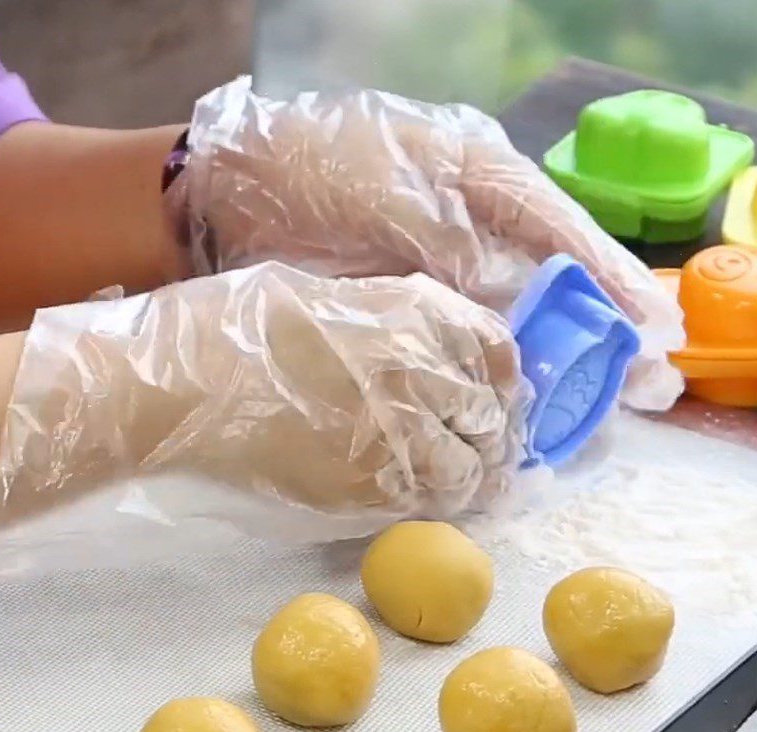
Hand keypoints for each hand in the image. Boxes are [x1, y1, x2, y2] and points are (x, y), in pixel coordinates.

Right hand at [0, 263, 525, 544]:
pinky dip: (429, 503)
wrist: (182, 382)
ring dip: (464, 477)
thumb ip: (394, 325)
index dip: (502, 382)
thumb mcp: (328, 298)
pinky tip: (407, 495)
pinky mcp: (375, 483)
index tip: (491, 399)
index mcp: (415, 310)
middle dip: (487, 436)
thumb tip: (438, 359)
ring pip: (470, 469)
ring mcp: (404, 427)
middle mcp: (424, 364)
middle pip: (492, 415)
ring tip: (445, 481)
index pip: (499, 350)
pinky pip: (429, 502)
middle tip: (473, 452)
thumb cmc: (238, 329)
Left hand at [177, 77, 682, 408]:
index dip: (610, 279)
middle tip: (642, 386)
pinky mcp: (407, 311)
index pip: (559, 231)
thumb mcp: (392, 191)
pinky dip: (488, 376)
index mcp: (481, 181)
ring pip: (509, 323)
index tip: (651, 327)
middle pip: (548, 285)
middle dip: (594, 335)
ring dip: (548, 365)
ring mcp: (440, 275)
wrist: (231, 196)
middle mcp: (473, 232)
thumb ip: (453, 241)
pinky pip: (461, 345)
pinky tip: (514, 407)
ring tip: (591, 411)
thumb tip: (506, 301)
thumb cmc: (314, 168)